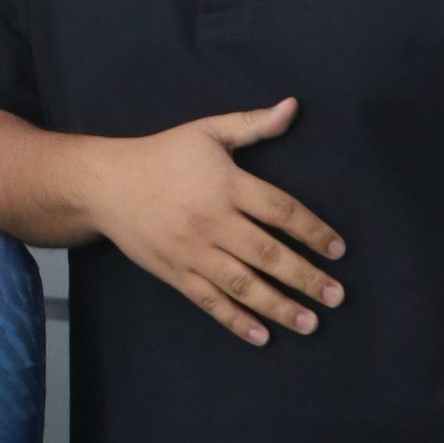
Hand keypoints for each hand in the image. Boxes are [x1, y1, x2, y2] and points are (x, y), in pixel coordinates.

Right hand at [84, 98, 345, 345]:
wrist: (104, 185)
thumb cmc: (161, 155)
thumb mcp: (206, 131)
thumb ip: (252, 124)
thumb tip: (293, 106)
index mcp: (226, 186)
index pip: (281, 212)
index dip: (313, 231)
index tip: (339, 251)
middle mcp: (212, 222)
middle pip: (268, 254)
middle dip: (306, 277)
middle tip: (337, 296)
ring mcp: (192, 251)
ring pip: (243, 284)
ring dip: (279, 306)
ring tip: (310, 323)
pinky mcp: (174, 272)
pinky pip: (210, 301)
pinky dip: (236, 320)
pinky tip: (262, 336)